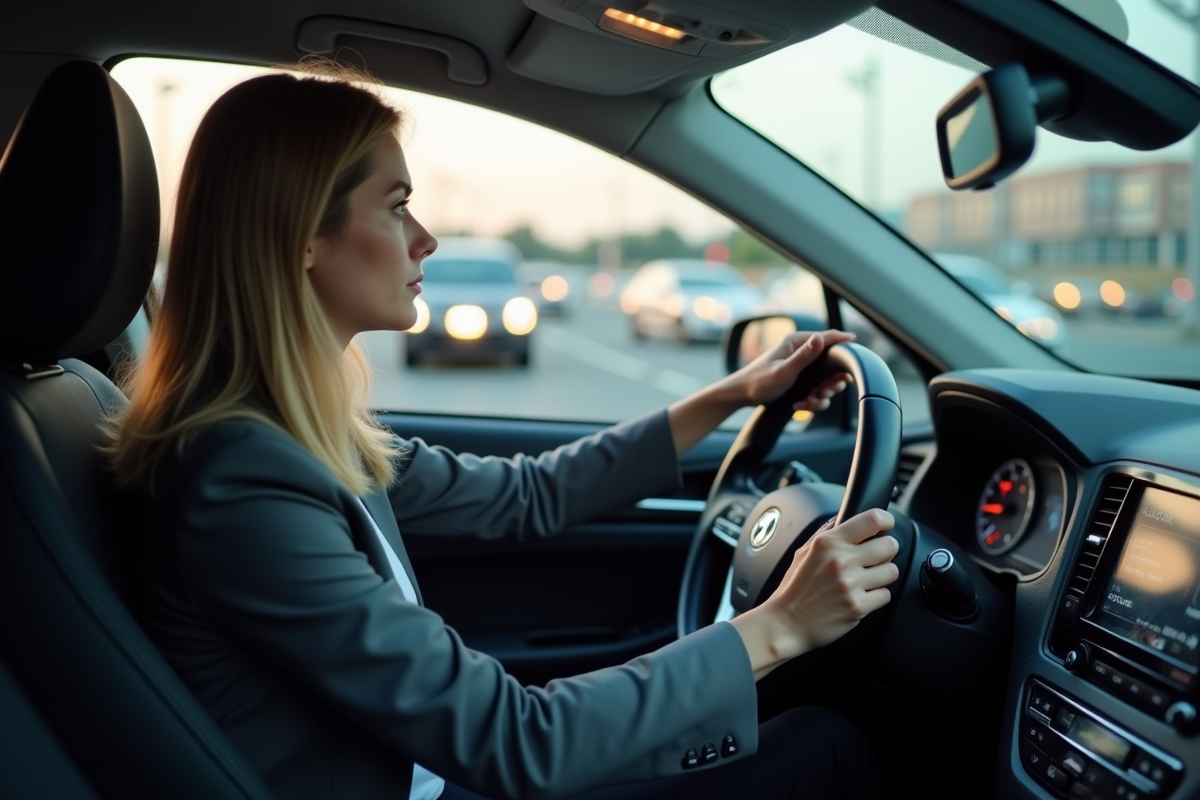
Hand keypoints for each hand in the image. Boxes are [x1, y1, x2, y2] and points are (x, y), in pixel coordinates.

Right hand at [731, 509, 898, 676]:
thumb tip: (846, 518)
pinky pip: (886, 595)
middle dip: (886, 551)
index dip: (885, 521)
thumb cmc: (794, 589)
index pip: (871, 520)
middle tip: (876, 558)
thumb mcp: (803, 552)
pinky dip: (877, 597)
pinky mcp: (858, 607)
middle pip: (890, 546)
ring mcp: (850, 584)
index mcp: (828, 543)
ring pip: (892, 571)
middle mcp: (841, 561)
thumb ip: (826, 533)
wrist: (786, 623)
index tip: (886, 525)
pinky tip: (861, 596)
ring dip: (883, 575)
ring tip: (866, 579)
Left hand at [734, 329, 855, 410]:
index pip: (828, 337)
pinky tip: (799, 405)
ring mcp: (801, 367)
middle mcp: (801, 352)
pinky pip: (816, 390)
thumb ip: (804, 356)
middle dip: (831, 382)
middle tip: (825, 392)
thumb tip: (821, 338)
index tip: (857, 348)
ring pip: (825, 381)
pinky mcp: (800, 380)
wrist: (742, 396)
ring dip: (821, 395)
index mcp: (797, 342)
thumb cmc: (758, 381)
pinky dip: (811, 401)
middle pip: (831, 364)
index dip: (844, 341)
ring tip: (808, 402)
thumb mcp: (783, 371)